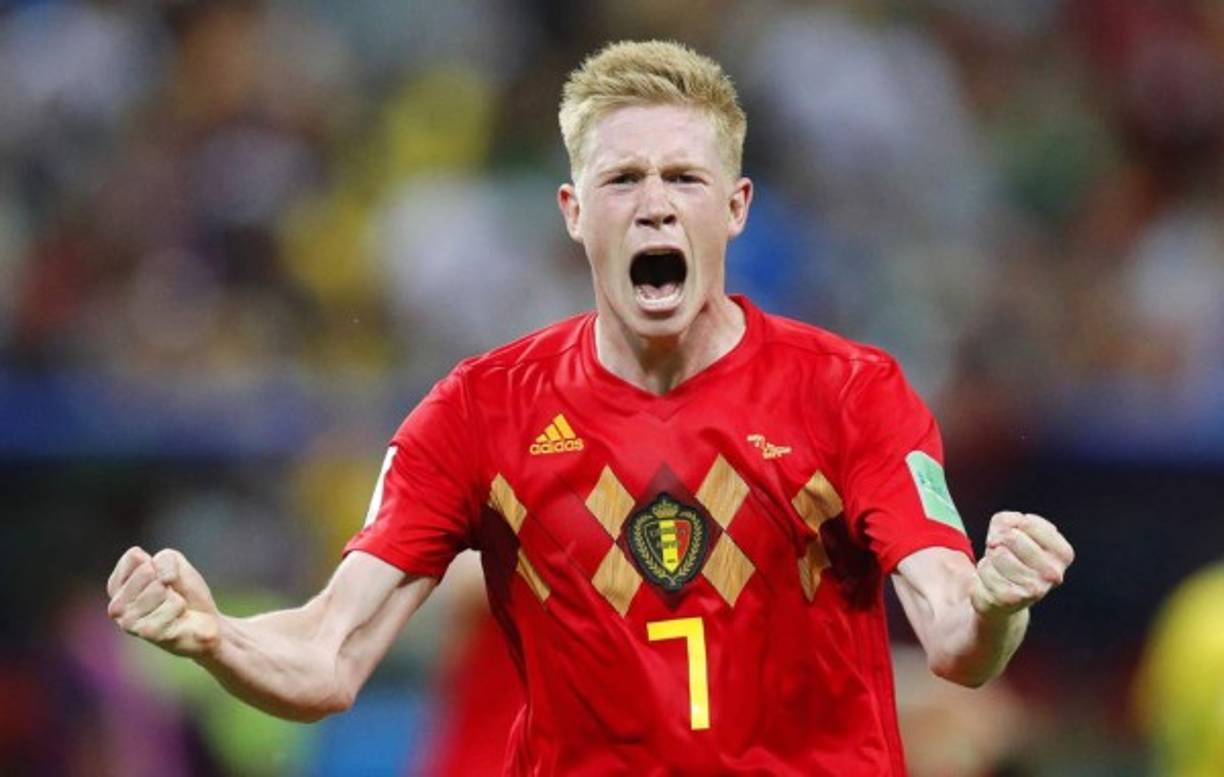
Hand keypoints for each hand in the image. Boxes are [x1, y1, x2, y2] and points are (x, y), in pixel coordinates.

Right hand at [106, 546, 220, 656]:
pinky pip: (173, 604)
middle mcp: (116, 607)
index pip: (134, 556)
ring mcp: (129, 623)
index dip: (156, 562)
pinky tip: (177, 618)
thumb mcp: (174, 563)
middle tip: (170, 594)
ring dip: (174, 594)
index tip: (161, 576)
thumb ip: (165, 559)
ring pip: (158, 588)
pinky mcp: (148, 633)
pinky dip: (181, 606)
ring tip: (172, 607)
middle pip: (146, 571)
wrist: (203, 620)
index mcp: (116, 586)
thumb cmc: (183, 590)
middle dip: (166, 579)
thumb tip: (164, 580)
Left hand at [970, 512, 1073, 618]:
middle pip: (1010, 537)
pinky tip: (994, 580)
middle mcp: (1054, 574)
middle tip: (1004, 552)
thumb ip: (1007, 521)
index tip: (1016, 536)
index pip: (1027, 522)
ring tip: (1000, 566)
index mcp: (1063, 554)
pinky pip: (985, 569)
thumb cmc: (1011, 554)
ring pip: (997, 553)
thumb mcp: (1012, 528)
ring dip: (991, 555)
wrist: (1003, 595)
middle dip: (998, 540)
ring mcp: (1035, 589)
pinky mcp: (1012, 599)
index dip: (1012, 524)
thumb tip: (999, 535)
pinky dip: (984, 570)